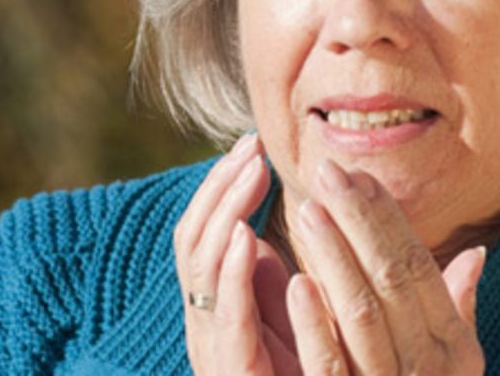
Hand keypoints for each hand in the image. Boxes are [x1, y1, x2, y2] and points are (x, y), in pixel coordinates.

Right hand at [175, 134, 300, 373]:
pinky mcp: (230, 368)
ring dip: (221, 213)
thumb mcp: (306, 328)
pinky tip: (243, 235)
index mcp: (222, 308)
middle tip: (251, 146)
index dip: (224, 190)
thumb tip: (284, 233)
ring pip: (199, 265)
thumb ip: (293, 284)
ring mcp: (212, 346)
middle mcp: (207, 323)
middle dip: (219, 188)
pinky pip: (222, 314)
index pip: (208, 234)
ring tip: (247, 173)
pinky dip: (227, 271)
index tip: (255, 149)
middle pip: (193, 238)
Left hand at [288, 160, 485, 374]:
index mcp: (452, 348)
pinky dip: (315, 323)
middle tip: (328, 173)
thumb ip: (459, 311)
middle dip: (359, 220)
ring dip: (334, 255)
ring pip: (360, 311)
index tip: (361, 176)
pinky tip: (297, 282)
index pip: (419, 267)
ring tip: (309, 209)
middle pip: (391, 278)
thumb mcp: (455, 367)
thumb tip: (476, 252)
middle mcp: (426, 366)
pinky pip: (330, 365)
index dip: (389, 219)